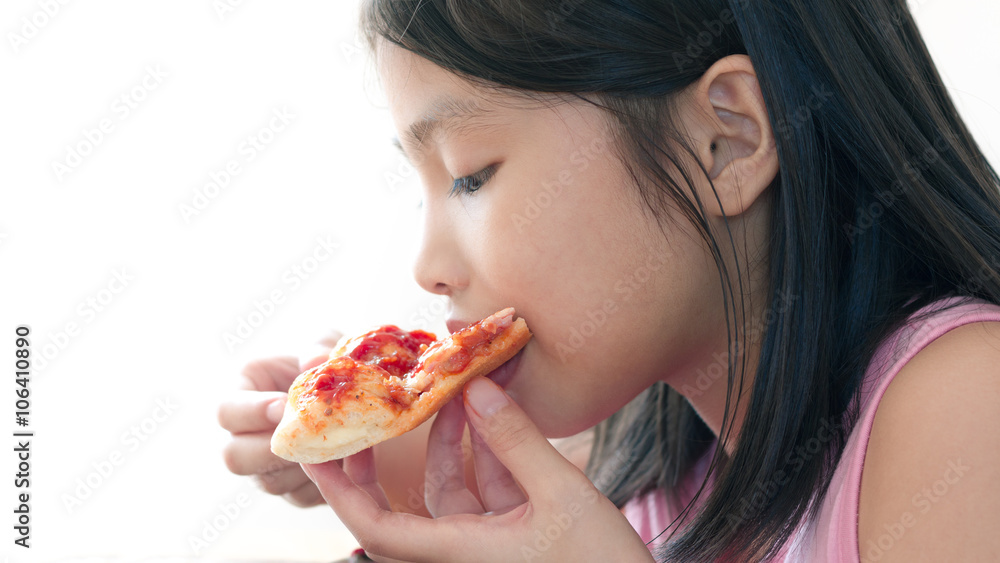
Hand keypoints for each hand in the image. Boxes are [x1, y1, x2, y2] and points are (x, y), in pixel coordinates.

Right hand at [217, 331, 341, 506]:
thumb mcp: (327, 346)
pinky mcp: (291, 487)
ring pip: (268, 482)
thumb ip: (318, 349)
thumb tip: (313, 362)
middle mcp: (246, 434)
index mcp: (244, 393)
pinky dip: (324, 483)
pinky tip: (348, 464)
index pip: (226, 410)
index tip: (284, 407)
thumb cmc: (330, 365)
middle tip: (306, 438)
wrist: (358, 399)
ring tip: (336, 448)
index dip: (251, 412)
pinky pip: (300, 496)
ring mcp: (265, 466)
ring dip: (303, 468)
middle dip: (270, 451)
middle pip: (234, 457)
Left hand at [303, 377, 653, 562]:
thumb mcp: (565, 498)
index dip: (340, 489)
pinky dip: (483, 451)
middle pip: (398, 508)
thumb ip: (519, 443)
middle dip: (380, 459)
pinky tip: (488, 410)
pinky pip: (481, 489)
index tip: (316, 449)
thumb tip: (480, 389)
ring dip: (446, 438)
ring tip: (450, 385)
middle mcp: (461, 553)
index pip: (376, 527)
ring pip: (446, 488)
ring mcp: (485, 545)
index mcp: (458, 555)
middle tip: (367, 410)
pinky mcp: (511, 536)